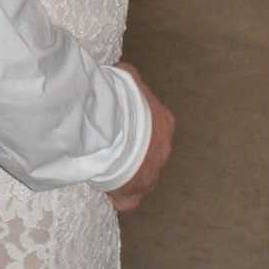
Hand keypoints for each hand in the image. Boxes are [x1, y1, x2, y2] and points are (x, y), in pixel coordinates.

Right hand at [107, 62, 173, 212]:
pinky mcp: (135, 193)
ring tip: (104, 168)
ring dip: (124, 173)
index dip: (135, 128)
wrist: (113, 130)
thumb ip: (127, 79)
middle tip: (111, 149)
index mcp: (163, 122)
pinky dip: (118, 196)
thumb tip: (120, 69)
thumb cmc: (120, 101)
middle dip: (132, 152)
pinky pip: (128, 199)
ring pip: (139, 177)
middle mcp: (163, 150)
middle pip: (148, 154)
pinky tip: (106, 191)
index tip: (119, 128)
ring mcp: (151, 174)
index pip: (153, 127)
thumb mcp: (126, 79)